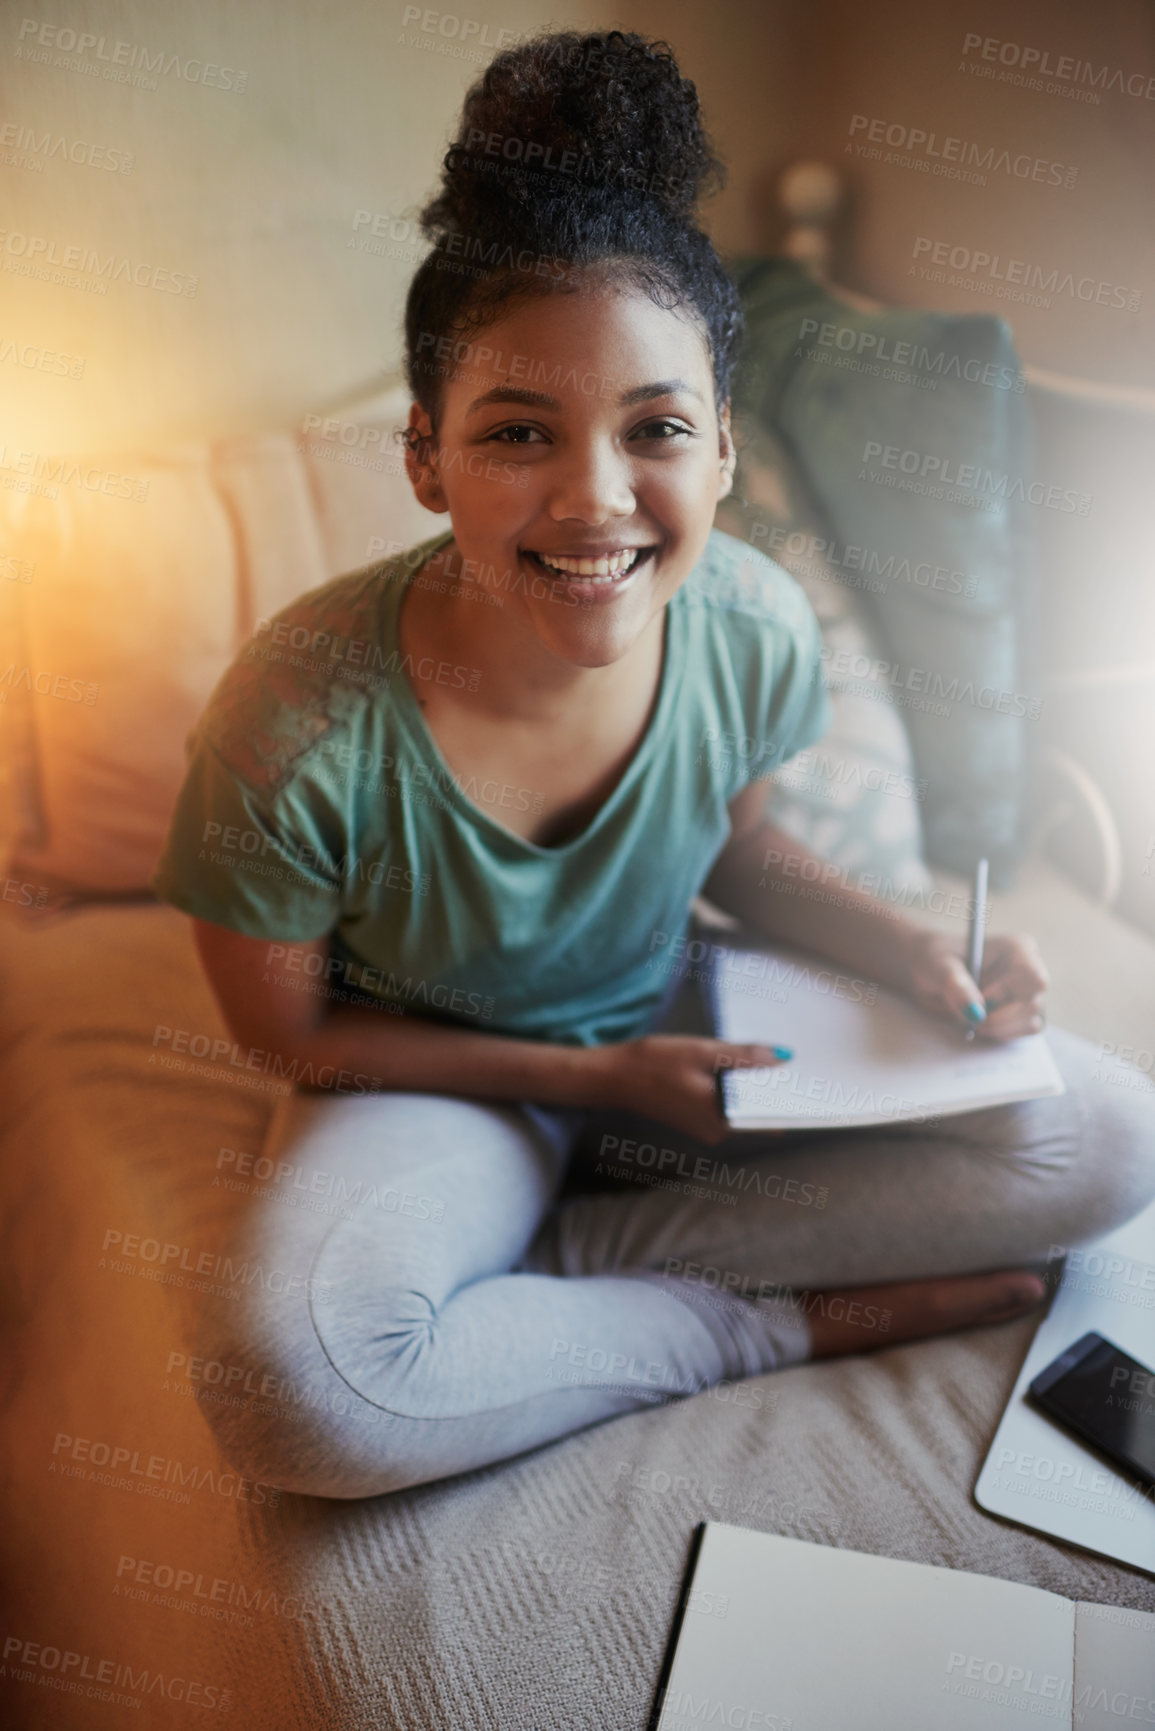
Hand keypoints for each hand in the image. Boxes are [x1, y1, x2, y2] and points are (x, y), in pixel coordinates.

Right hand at [593, 1034, 791, 1145]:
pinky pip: (726, 1103)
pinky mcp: (696, 1118)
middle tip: (793, 1060)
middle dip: (774, 1088)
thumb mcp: (703, 1051)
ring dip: (754, 1085)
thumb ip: (744, 1056)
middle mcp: (717, 1130)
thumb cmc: (654, 1064)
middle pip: (757, 1110)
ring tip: (772, 1058)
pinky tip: (739, 1064)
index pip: (769, 1117)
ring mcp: (706, 1127)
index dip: (790, 1100)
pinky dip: (735, 1086)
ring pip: (742, 1105)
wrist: (613, 1076)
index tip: (812, 1082)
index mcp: (721, 1118)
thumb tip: (782, 1058)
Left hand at [900, 928, 1049, 1040]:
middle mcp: (1028, 969)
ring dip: (999, 1027)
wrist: (928, 972)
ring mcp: (1028, 993)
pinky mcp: (1022, 1013)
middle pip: (1034, 1003)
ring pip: (1032, 1021)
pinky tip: (981, 1024)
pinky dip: (1002, 1033)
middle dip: (999, 1016)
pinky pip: (1026, 1031)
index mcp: (1017, 949)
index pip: (1033, 978)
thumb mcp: (939, 966)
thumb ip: (956, 985)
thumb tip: (975, 1011)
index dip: (1006, 995)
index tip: (980, 1001)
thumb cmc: (936, 958)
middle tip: (971, 1016)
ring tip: (970, 1017)